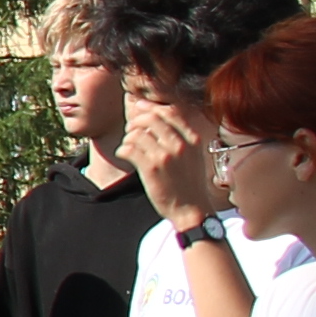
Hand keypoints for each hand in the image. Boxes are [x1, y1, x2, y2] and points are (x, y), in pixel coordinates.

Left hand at [126, 95, 222, 222]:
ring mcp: (165, 156)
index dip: (151, 107)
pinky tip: (124, 155)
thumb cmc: (189, 183)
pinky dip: (122, 150)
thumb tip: (156, 116)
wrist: (191, 209)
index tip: (139, 108)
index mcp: (193, 139)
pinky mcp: (151, 168)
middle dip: (136, 121)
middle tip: (131, 131)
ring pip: (137, 133)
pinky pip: (128, 148)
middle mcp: (180, 145)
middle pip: (150, 119)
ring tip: (129, 147)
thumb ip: (180, 137)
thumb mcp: (193, 156)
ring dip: (128, 138)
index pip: (170, 112)